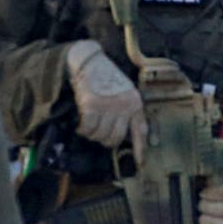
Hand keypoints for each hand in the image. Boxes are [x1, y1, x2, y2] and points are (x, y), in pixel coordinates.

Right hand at [65, 40, 145, 160]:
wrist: (90, 61)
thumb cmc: (106, 77)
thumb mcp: (124, 91)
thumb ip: (126, 111)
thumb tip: (122, 135)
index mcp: (135, 103)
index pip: (140, 130)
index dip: (140, 148)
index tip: (140, 162)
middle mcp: (124, 106)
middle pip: (116, 138)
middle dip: (106, 140)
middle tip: (99, 132)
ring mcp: (108, 107)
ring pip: (100, 135)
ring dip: (92, 133)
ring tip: (90, 123)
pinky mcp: (92, 106)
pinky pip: (87, 129)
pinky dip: (82, 129)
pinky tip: (81, 123)